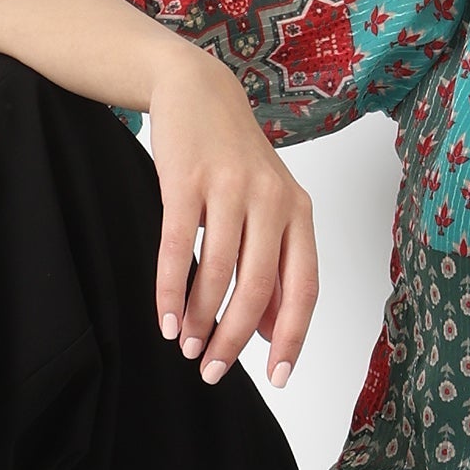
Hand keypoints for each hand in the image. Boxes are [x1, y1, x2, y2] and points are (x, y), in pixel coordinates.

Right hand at [145, 51, 319, 390]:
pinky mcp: (186, 179)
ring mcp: (230, 187)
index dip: (293, 338)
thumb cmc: (233, 160)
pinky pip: (177, 247)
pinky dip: (170, 290)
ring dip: (198, 318)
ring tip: (184, 346)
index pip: (305, 288)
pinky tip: (164, 318)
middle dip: (235, 338)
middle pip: (260, 287)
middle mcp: (273, 200)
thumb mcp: (268, 209)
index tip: (277, 379)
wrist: (197, 90)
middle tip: (211, 371)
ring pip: (218, 271)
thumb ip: (275, 267)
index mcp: (300, 212)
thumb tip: (275, 333)